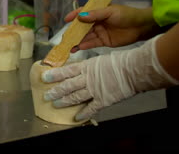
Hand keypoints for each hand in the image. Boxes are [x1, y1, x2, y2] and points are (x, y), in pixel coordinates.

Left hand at [41, 35, 178, 120]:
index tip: (44, 77)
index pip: (66, 71)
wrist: (134, 70)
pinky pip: (91, 108)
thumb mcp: (98, 60)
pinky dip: (83, 113)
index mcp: (86, 67)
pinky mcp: (104, 100)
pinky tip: (76, 117)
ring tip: (56, 104)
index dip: (54, 75)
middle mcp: (88, 78)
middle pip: (67, 85)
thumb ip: (86, 67)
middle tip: (46, 95)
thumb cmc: (119, 62)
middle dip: (55, 91)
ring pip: (75, 97)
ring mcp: (95, 90)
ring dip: (65, 101)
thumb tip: (75, 70)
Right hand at [65, 5, 158, 51]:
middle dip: (73, 31)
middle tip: (65, 37)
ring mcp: (100, 32)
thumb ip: (95, 15)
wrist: (142, 26)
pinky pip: (92, 43)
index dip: (74, 16)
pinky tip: (78, 47)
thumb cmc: (126, 15)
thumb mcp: (110, 12)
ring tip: (69, 45)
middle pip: (82, 27)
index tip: (66, 20)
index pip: (83, 13)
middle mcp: (97, 22)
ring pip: (86, 36)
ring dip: (77, 41)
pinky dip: (85, 45)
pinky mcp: (104, 41)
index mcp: (98, 12)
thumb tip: (80, 17)